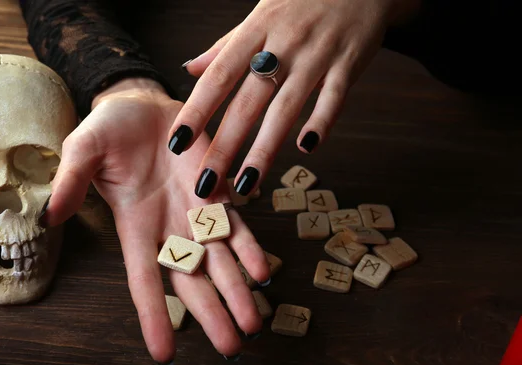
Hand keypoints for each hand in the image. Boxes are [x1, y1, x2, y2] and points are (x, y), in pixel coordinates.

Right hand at [42, 78, 269, 363]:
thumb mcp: (83, 150)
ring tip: (254, 325)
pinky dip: (250, 249)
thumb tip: (52, 215)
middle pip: (192, 281)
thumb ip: (72, 181)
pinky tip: (264, 273)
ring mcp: (197, 213)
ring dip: (238, 292)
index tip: (164, 355)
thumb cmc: (109, 130)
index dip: (154, 316)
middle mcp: (169, 228)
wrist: (143, 104)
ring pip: (221, 261)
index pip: (145, 280)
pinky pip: (238, 227)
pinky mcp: (219, 192)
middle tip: (231, 349)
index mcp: (135, 227)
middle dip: (211, 314)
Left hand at [168, 0, 419, 197]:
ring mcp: (317, 55)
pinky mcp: (349, 63)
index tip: (178, 143)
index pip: (218, 76)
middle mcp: (283, 45)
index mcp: (255, 31)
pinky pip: (333, 98)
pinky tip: (306, 150)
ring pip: (286, 108)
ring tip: (246, 183)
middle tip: (206, 183)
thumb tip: (190, 69)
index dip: (197, 110)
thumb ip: (226, 46)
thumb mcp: (259, 15)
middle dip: (225, 145)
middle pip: (248, 102)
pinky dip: (321, 123)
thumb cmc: (301, 1)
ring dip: (265, 149)